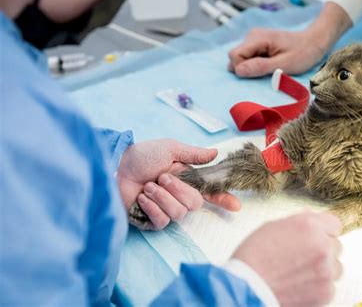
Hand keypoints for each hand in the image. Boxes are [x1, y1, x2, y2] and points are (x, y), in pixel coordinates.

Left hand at [117, 139, 239, 229]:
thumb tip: (215, 153)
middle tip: (161, 177)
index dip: (224, 199)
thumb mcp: (169, 149)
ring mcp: (165, 209)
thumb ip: (193, 154)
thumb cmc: (141, 156)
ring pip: (178, 213)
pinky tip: (142, 197)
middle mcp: (179, 196)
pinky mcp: (151, 220)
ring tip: (148, 186)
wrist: (115, 167)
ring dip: (162, 197)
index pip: (210, 192)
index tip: (236, 206)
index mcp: (186, 179)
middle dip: (178, 189)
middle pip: (195, 203)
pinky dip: (152, 207)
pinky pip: (162, 221)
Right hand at [228, 29, 325, 77]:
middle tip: (268, 71)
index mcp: (258, 38)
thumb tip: (238, 71)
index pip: (234, 56)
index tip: (261, 73)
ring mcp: (254, 39)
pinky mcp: (257, 45)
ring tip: (271, 67)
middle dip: (246, 69)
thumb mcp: (284, 64)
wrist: (314, 42)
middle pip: (234, 57)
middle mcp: (252, 36)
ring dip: (252, 67)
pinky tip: (270, 64)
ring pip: (240, 59)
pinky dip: (255, 65)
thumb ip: (261, 67)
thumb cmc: (303, 53)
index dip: (243, 69)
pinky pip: (247, 58)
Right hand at [232, 211, 342, 305]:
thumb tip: (311, 216)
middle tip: (303, 256)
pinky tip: (299, 284)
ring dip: (323, 268)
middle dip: (323, 249)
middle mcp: (322, 246)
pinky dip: (318, 286)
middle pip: (336, 245)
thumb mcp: (273, 227)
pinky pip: (330, 286)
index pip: (334, 224)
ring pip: (336, 267)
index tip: (318, 236)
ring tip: (300, 272)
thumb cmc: (254, 257)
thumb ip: (298, 221)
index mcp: (309, 226)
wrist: (248, 288)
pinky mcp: (326, 292)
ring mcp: (326, 270)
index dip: (324, 230)